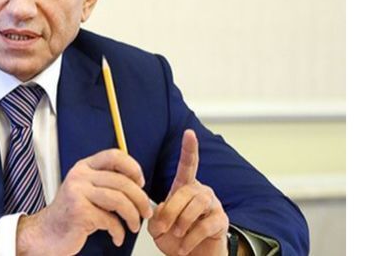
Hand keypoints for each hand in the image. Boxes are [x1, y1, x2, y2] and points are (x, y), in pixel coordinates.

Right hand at [16, 148, 153, 254]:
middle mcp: (80, 177)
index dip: (133, 167)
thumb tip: (136, 183)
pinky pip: (110, 221)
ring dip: (133, 216)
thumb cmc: (70, 214)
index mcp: (83, 167)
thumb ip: (105, 182)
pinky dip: (118, 231)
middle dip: (140, 199)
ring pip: (119, 200)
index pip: (114, 155)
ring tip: (134, 225)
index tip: (140, 182)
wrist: (47, 233)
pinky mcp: (80, 213)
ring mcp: (78, 193)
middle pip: (122, 182)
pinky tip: (117, 236)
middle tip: (145, 211)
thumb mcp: (85, 190)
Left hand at [147, 129, 229, 255]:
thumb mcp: (159, 227)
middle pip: (185, 191)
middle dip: (170, 210)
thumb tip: (161, 208)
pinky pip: (205, 225)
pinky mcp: (221, 221)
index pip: (188, 165)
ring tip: (177, 235)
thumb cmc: (176, 239)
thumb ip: (156, 215)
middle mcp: (201, 192)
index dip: (189, 149)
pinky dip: (191, 238)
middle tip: (163, 228)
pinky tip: (184, 246)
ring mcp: (213, 205)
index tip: (189, 133)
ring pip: (197, 204)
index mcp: (184, 188)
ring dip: (182, 221)